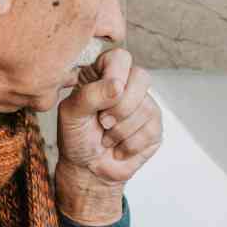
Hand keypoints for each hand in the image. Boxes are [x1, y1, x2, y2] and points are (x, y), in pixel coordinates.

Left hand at [56, 47, 161, 224]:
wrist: (87, 169)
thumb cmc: (76, 137)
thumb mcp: (71, 114)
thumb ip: (90, 94)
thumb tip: (118, 85)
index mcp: (103, 74)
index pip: (120, 57)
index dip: (115, 74)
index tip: (104, 97)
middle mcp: (127, 85)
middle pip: (141, 77)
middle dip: (121, 106)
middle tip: (103, 122)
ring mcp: (144, 104)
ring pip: (146, 107)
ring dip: (120, 131)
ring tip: (106, 138)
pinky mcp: (155, 126)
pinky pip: (150, 130)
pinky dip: (129, 145)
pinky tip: (118, 148)